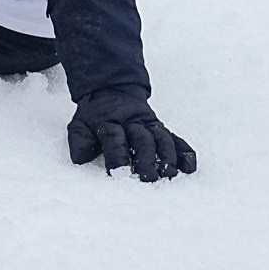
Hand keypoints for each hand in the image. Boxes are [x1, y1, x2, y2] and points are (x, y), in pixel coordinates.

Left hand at [67, 89, 195, 181]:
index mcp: (109, 122)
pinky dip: (185, 153)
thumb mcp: (80, 124)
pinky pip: (177, 139)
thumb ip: (79, 141)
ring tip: (169, 174)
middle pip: (143, 140)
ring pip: (162, 139)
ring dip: (167, 156)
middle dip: (146, 159)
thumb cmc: (95, 117)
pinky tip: (189, 168)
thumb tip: (80, 159)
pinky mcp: (162, 128)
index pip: (114, 138)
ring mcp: (149, 125)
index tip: (118, 173)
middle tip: (148, 178)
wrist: (111, 91)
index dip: (116, 155)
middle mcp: (132, 123)